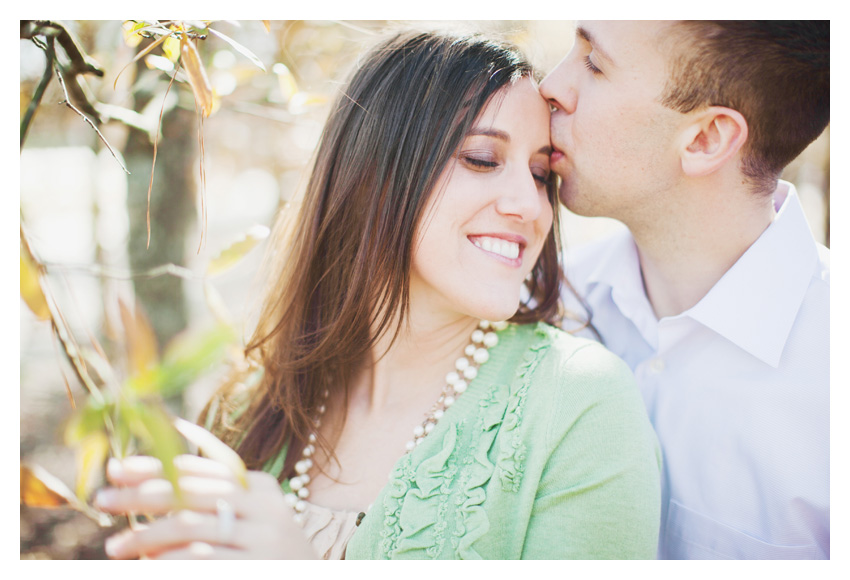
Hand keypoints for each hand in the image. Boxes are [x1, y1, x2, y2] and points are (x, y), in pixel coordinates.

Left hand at [95, 455, 316, 559]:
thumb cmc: (265, 551)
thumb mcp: (250, 516)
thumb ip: (212, 493)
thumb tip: (147, 473)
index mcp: (259, 487)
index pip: (198, 469)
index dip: (154, 466)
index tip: (114, 469)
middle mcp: (265, 507)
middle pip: (191, 494)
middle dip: (141, 495)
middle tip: (103, 499)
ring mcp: (264, 539)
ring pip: (192, 529)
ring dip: (146, 536)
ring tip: (114, 546)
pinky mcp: (257, 567)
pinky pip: (203, 561)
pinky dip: (170, 562)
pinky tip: (146, 565)